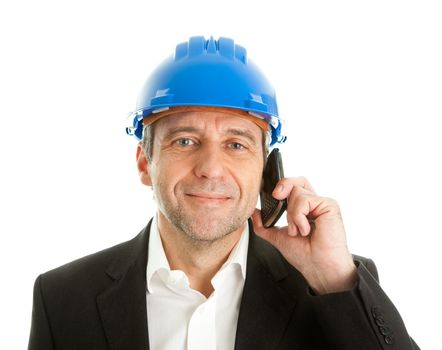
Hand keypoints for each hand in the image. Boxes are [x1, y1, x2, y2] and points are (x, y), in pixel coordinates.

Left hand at [252, 177, 356, 294]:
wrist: (318, 268)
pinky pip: (305, 199)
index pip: (293, 187)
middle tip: (275, 197)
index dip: (280, 187)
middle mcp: (314, 204)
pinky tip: (305, 230)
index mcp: (305, 209)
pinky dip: (299, 216)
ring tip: (297, 231)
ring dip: (291, 214)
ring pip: (297, 191)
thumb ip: (263, 225)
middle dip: (283, 185)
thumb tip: (253, 212)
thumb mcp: (277, 237)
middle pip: (297, 180)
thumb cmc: (305, 256)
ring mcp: (322, 204)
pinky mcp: (329, 205)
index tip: (270, 196)